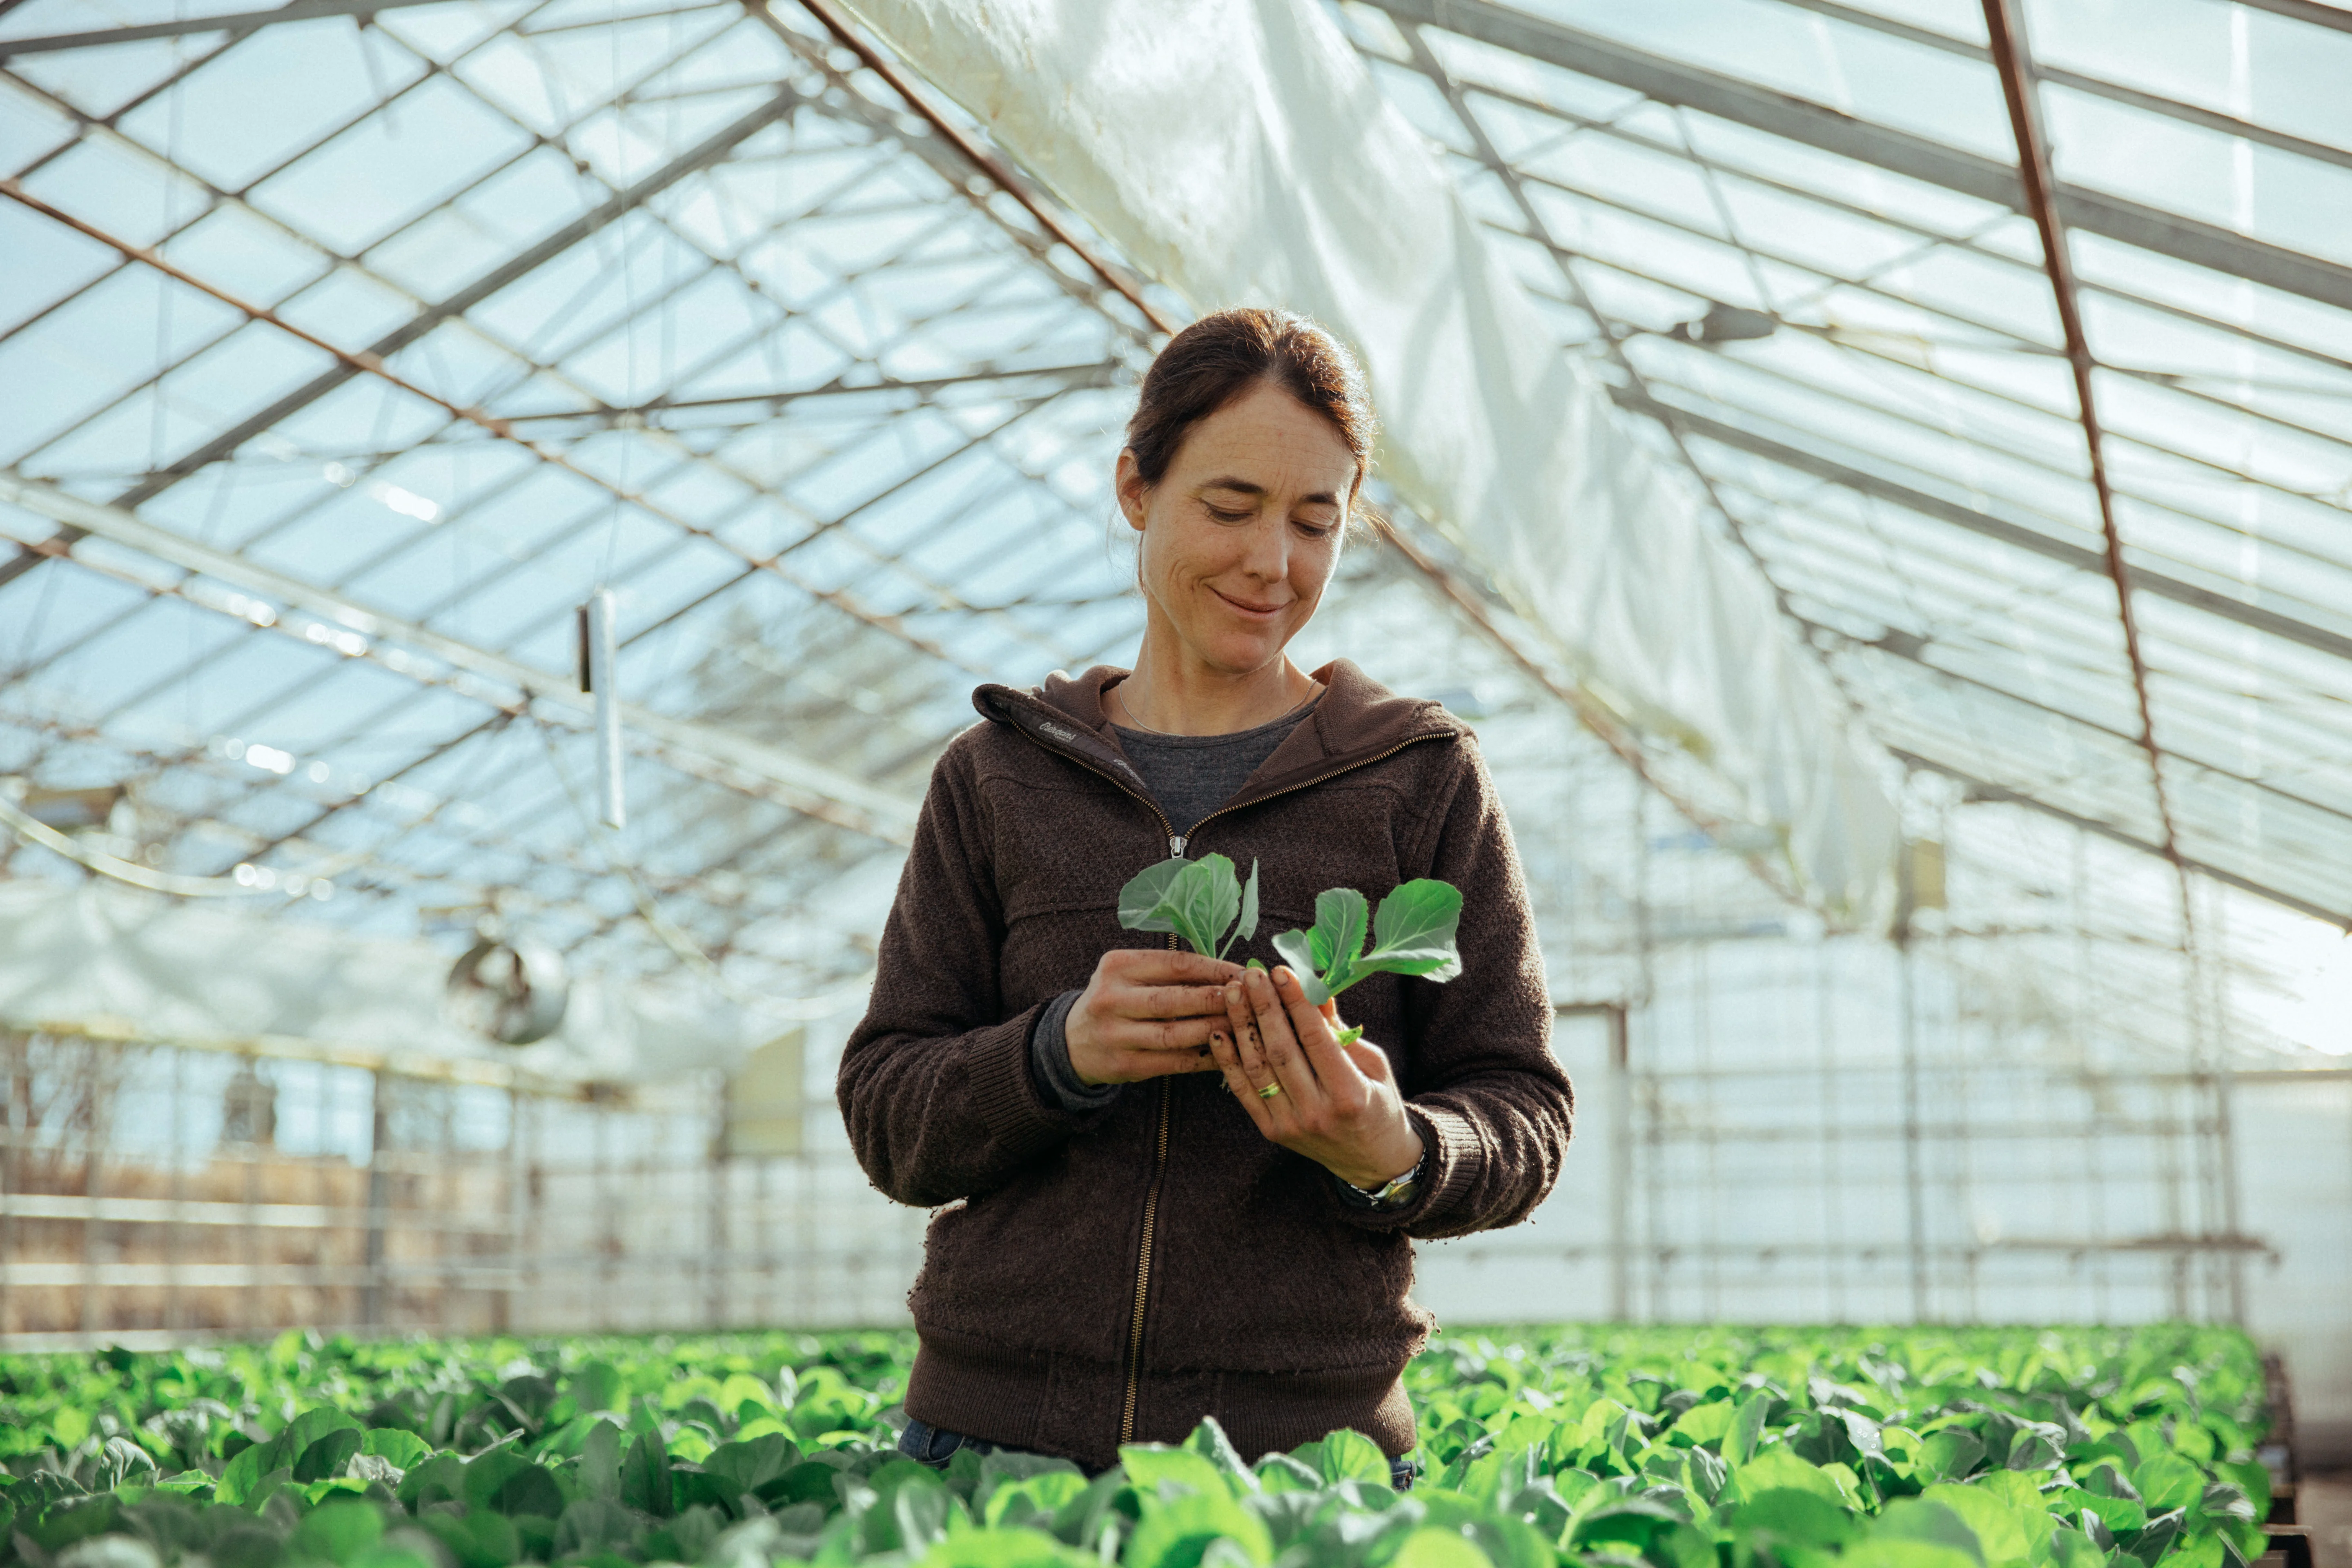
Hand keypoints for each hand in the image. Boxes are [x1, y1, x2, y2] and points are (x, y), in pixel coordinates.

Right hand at [1065, 948, 1242, 1084]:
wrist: (1073, 1042)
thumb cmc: (1117, 1000)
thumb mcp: (1129, 975)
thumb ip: (1169, 971)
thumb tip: (1230, 972)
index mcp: (1117, 966)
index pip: (1175, 964)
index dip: (1214, 969)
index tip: (1244, 974)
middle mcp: (1111, 998)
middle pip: (1173, 999)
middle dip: (1216, 1000)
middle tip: (1251, 1001)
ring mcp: (1115, 1035)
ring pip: (1174, 1034)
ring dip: (1214, 1030)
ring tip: (1243, 1027)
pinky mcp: (1125, 1065)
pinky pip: (1173, 1062)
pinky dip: (1204, 1058)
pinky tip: (1228, 1054)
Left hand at [1209, 965, 1423, 1190]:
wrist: (1372, 1161)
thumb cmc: (1379, 1104)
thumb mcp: (1374, 1064)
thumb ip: (1341, 1031)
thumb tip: (1315, 990)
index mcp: (1349, 1094)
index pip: (1315, 1038)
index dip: (1296, 1001)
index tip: (1282, 971)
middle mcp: (1316, 1112)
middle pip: (1282, 1049)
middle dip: (1264, 1007)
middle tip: (1253, 974)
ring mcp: (1290, 1125)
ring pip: (1258, 1067)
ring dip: (1242, 1026)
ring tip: (1234, 992)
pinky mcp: (1272, 1132)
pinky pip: (1244, 1092)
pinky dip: (1228, 1061)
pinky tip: (1219, 1032)